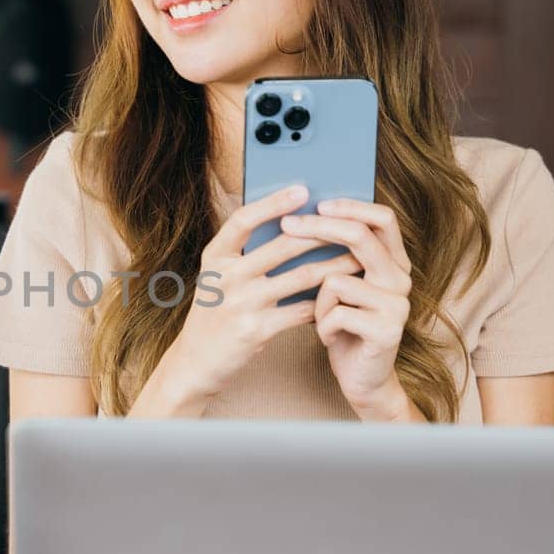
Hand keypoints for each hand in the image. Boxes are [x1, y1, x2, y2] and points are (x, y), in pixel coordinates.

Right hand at [153, 185, 361, 407]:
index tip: (302, 190)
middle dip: (321, 233)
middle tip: (350, 224)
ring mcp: (240, 304)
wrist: (195, 362)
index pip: (243, 220)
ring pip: (301, 277)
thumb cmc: (214, 314)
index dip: (273, 203)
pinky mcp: (256, 330)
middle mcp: (225, 277)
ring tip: (358, 258)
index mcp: (214, 257)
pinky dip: (324, 302)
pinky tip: (342, 295)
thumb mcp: (217, 278)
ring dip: (334, 267)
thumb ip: (243, 255)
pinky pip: (301, 310)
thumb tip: (290, 224)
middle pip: (282, 245)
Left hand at [278, 197, 415, 420]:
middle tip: (287, 225)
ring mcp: (397, 305)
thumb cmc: (344, 327)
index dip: (350, 206)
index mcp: (394, 262)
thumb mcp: (339, 287)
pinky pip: (336, 313)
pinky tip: (330, 337)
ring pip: (337, 280)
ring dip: (318, 300)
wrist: (361, 379)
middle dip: (318, 228)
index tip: (316, 202)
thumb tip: (299, 215)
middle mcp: (402, 279)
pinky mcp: (386, 331)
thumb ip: (334, 256)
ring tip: (322, 316)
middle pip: (360, 237)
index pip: (382, 218)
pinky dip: (323, 325)